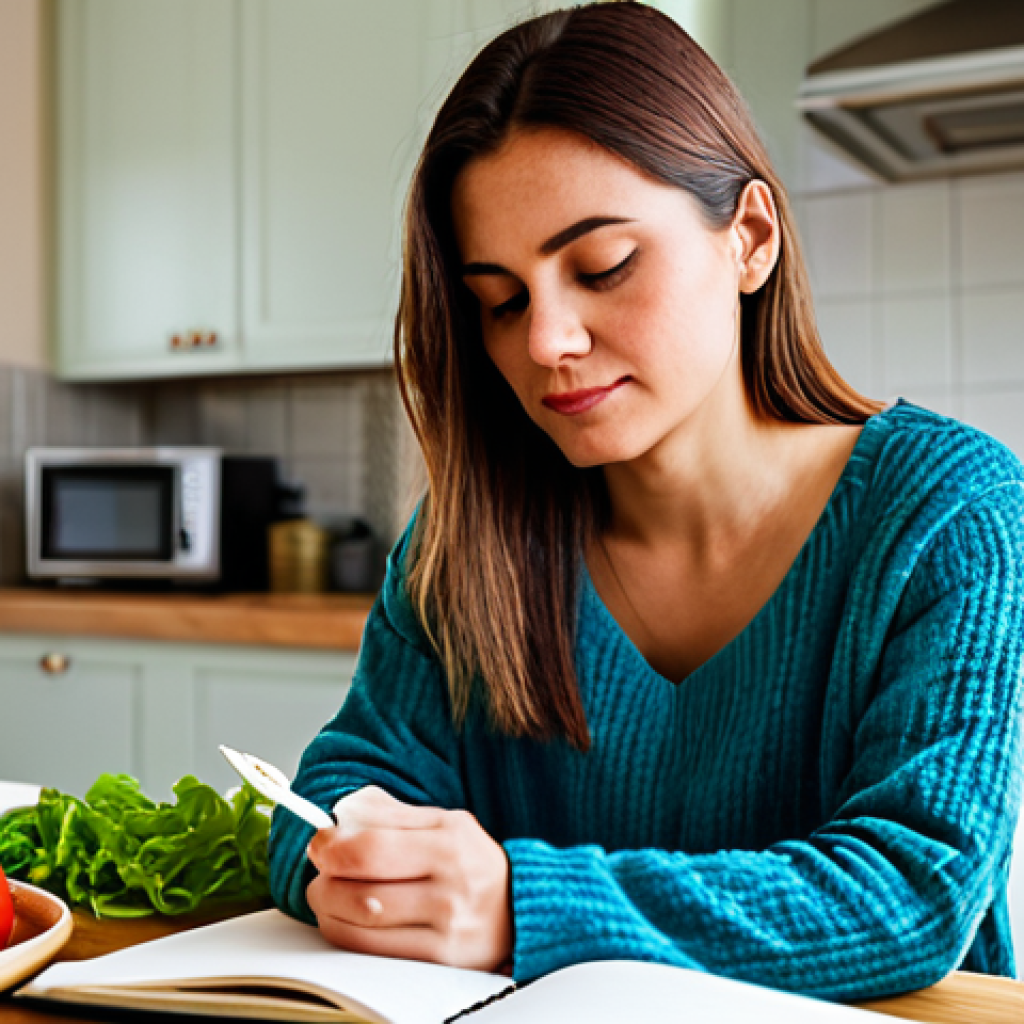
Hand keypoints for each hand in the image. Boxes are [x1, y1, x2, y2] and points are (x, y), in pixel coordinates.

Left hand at [305, 786, 512, 971]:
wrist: (518, 906)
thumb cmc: (470, 861)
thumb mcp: (442, 822)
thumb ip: (390, 813)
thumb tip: (340, 814)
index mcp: (451, 839)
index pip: (373, 846)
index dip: (332, 846)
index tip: (319, 843)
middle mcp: (453, 884)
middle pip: (363, 890)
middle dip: (325, 881)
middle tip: (319, 871)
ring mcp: (448, 926)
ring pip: (363, 923)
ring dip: (328, 907)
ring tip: (326, 894)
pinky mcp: (440, 960)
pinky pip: (374, 951)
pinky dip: (345, 933)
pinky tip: (343, 918)